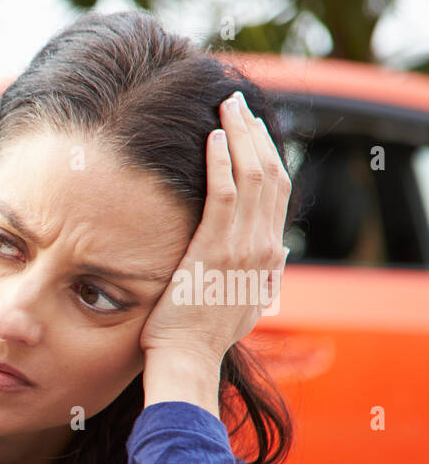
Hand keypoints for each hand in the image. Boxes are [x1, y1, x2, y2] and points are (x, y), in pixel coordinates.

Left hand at [139, 91, 291, 365]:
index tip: (250, 129)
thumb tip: (276, 253)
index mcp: (269, 257)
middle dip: (255, 134)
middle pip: (270, 174)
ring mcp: (242, 248)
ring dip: (239, 136)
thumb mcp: (243, 303)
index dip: (266, 154)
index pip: (277, 192)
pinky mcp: (214, 251)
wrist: (186, 359)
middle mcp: (263, 247)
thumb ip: (261, 276)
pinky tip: (212, 138)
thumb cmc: (200, 336)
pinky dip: (220, 162)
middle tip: (237, 104)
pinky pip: (223, 195)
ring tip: (226, 107)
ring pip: (251, 177)